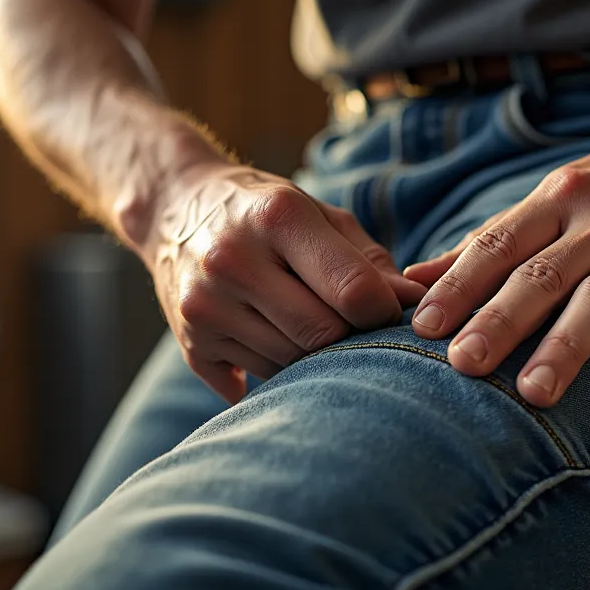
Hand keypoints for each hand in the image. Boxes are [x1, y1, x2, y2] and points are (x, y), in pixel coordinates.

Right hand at [149, 163, 425, 401]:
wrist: (174, 207)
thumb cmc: (266, 212)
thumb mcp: (320, 215)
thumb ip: (369, 262)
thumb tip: (415, 305)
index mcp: (276, 217)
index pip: (352, 292)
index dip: (384, 312)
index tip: (389, 312)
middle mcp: (232, 260)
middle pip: (322, 335)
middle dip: (350, 339)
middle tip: (357, 329)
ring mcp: (205, 306)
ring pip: (291, 365)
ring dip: (316, 359)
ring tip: (316, 331)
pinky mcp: (191, 344)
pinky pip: (257, 381)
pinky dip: (279, 372)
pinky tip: (277, 341)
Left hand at [405, 120, 589, 423]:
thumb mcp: (557, 195)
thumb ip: (492, 239)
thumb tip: (414, 277)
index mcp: (560, 197)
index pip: (499, 243)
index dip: (460, 284)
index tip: (422, 326)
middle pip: (543, 274)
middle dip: (501, 319)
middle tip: (463, 364)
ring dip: (565, 348)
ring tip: (533, 394)